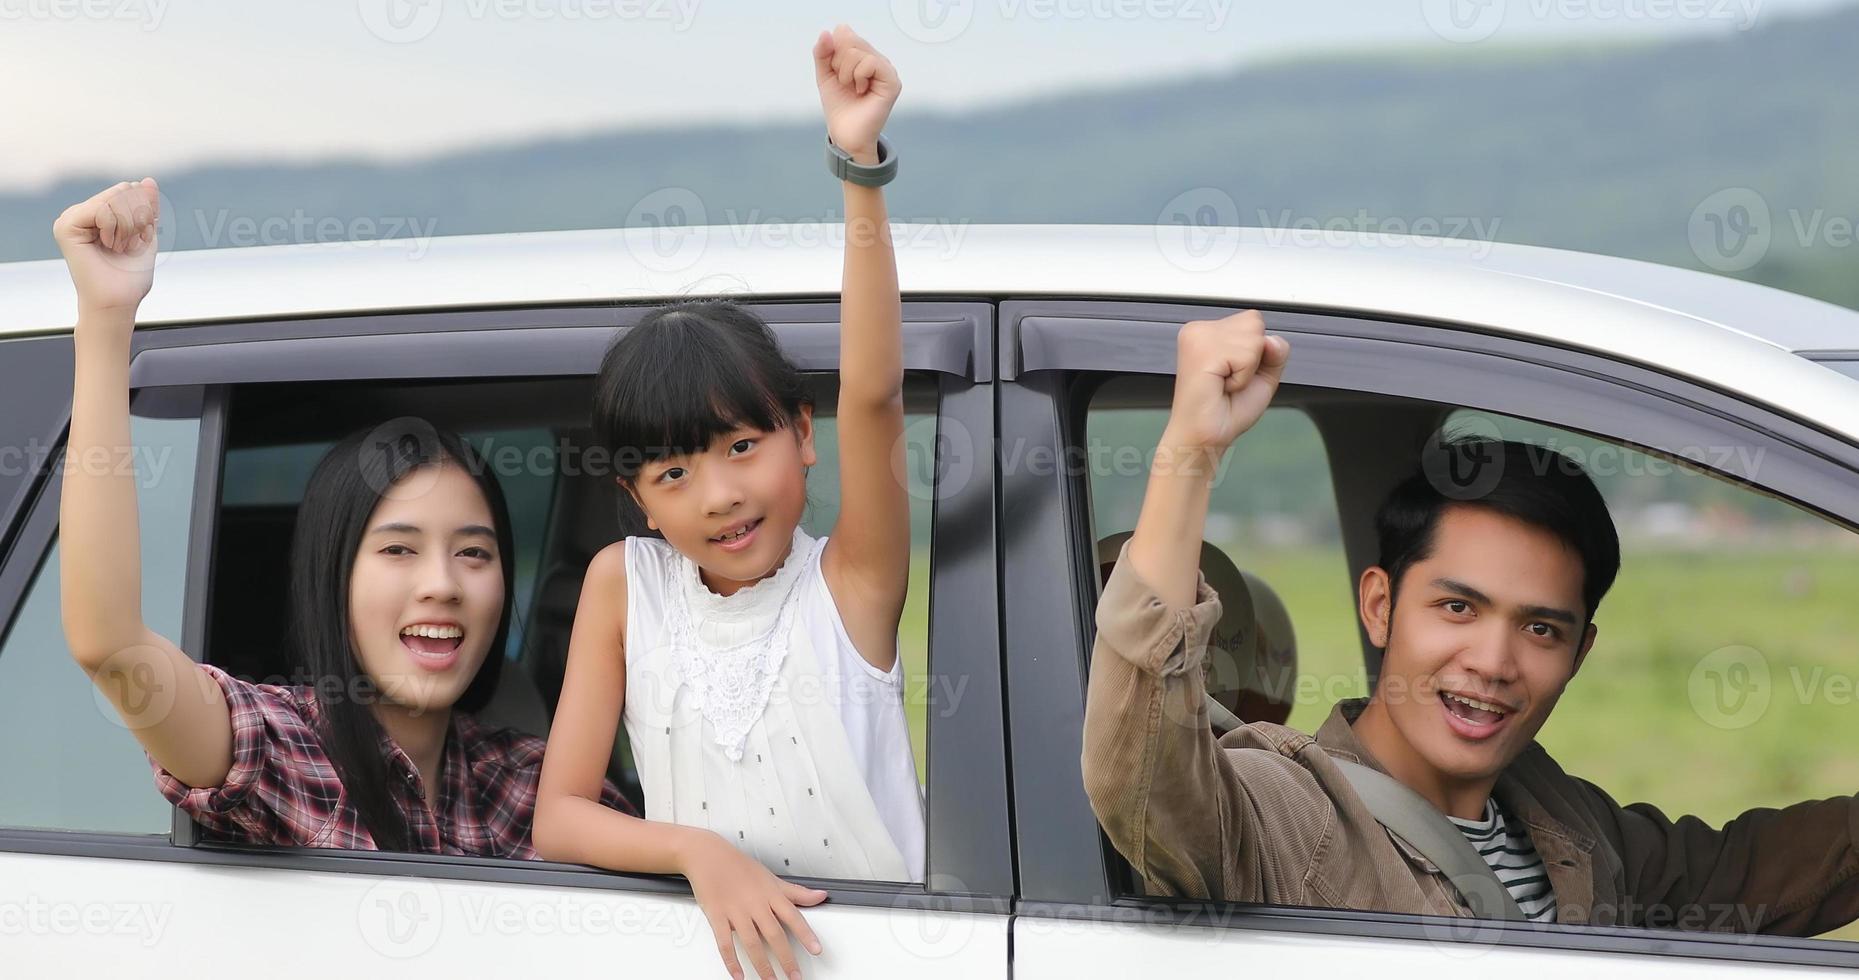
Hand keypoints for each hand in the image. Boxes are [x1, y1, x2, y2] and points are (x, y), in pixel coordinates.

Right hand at [52, 178, 161, 320]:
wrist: (119, 300)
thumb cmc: (131, 274)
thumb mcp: (146, 232)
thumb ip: (147, 205)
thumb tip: (149, 179)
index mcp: (97, 213)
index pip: (129, 191)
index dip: (145, 214)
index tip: (137, 239)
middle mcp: (81, 212)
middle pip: (124, 192)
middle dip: (138, 221)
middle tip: (126, 246)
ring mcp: (71, 217)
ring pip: (116, 200)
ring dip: (129, 228)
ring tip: (117, 248)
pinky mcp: (66, 225)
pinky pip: (103, 210)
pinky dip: (116, 229)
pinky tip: (107, 245)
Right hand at [683, 832, 826, 979]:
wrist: (708, 856)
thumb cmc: (739, 866)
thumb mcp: (772, 877)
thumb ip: (797, 892)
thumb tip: (821, 896)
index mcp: (770, 893)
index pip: (793, 916)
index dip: (806, 934)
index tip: (816, 950)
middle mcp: (755, 903)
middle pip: (774, 934)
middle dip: (786, 958)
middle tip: (795, 976)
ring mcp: (735, 911)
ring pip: (752, 943)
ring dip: (762, 965)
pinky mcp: (717, 916)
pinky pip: (724, 943)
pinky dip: (731, 961)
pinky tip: (739, 975)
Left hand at [812, 24, 899, 161]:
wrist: (845, 134)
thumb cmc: (839, 106)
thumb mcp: (825, 74)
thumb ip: (823, 52)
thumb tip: (827, 32)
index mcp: (864, 55)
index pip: (844, 33)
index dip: (833, 50)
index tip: (835, 71)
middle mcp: (877, 59)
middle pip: (850, 40)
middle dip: (838, 62)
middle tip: (844, 82)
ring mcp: (887, 69)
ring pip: (858, 51)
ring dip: (846, 72)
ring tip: (853, 88)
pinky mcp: (892, 81)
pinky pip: (870, 62)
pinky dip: (858, 76)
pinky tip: (861, 90)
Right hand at [1161, 311, 1289, 453]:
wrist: (1204, 438)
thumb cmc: (1225, 411)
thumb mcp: (1262, 375)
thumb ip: (1275, 352)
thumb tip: (1272, 339)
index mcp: (1206, 331)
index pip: (1253, 320)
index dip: (1255, 352)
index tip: (1232, 373)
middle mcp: (1198, 330)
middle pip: (1255, 323)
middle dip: (1253, 358)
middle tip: (1228, 381)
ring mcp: (1197, 338)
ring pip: (1254, 338)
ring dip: (1247, 370)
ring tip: (1224, 384)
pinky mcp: (1201, 351)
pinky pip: (1247, 355)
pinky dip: (1243, 378)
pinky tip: (1221, 386)